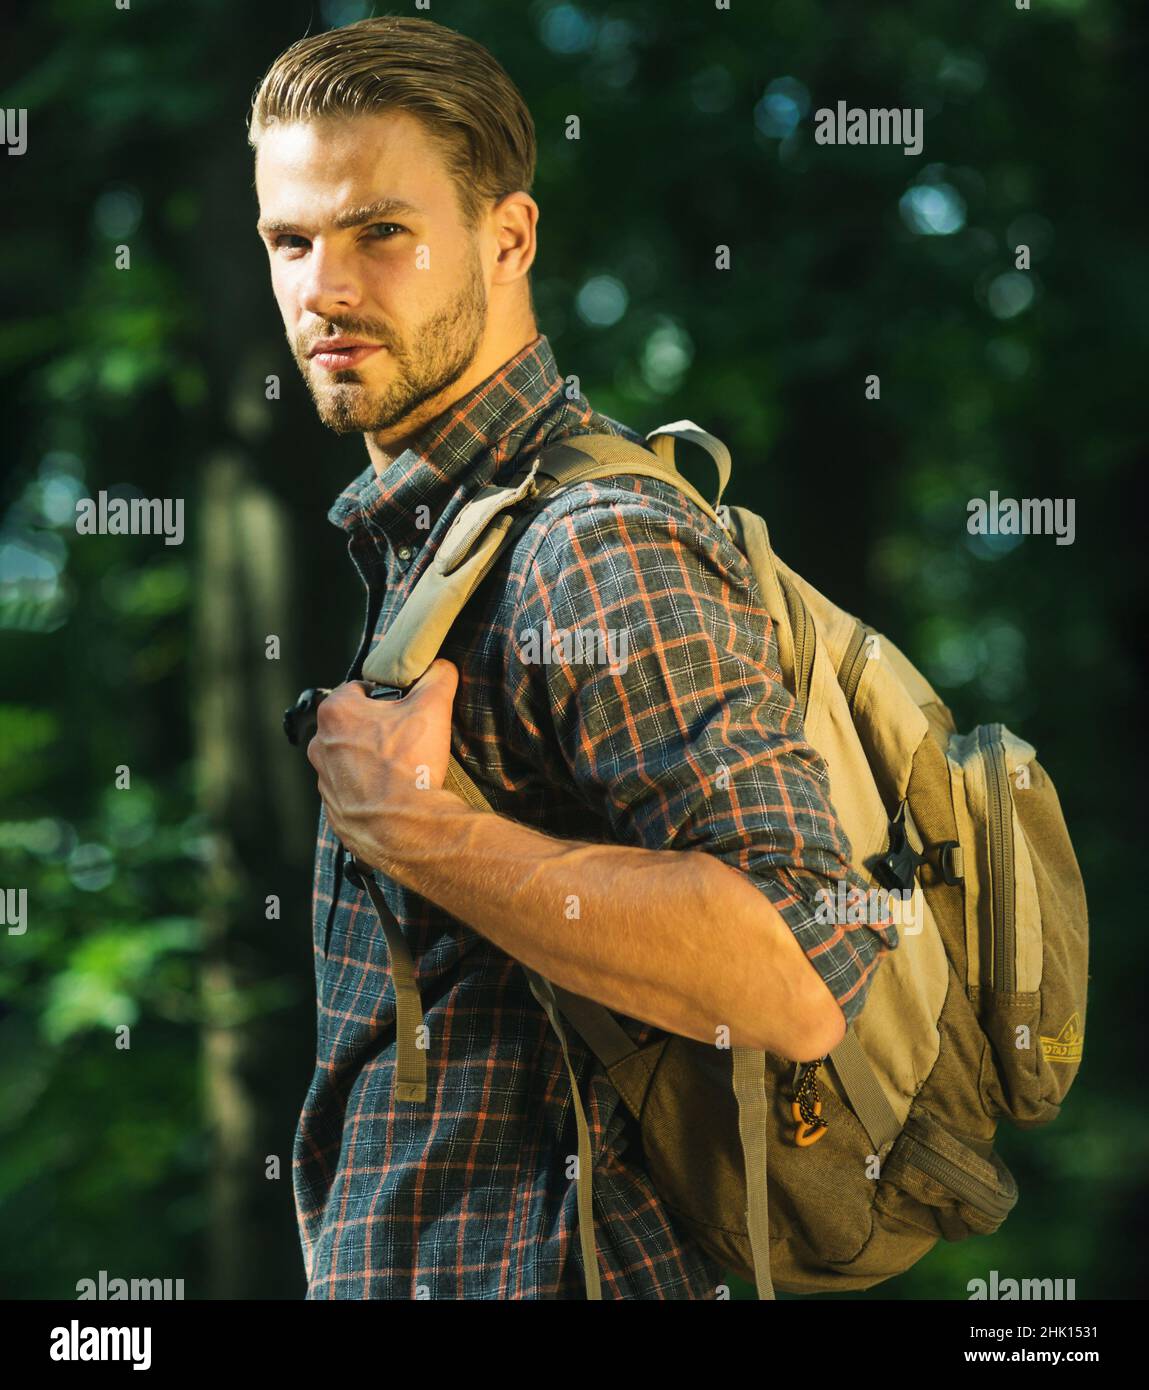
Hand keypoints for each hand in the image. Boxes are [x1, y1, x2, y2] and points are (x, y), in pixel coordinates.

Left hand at [306, 658, 458, 865]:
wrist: (405, 829)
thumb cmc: (411, 765)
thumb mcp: (433, 708)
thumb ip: (437, 678)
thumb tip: (441, 667)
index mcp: (337, 712)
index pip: (360, 689)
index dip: (386, 697)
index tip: (405, 709)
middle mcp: (321, 744)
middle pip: (354, 724)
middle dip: (378, 728)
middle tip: (407, 739)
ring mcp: (323, 779)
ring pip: (350, 758)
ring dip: (371, 760)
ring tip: (402, 770)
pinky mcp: (332, 809)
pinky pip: (351, 790)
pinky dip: (369, 790)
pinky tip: (393, 795)